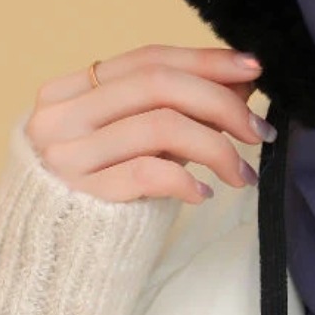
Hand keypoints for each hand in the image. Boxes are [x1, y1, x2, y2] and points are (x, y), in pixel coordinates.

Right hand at [24, 45, 270, 204]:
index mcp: (70, 89)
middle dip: (221, 102)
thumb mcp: (141, 136)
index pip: (150, 58)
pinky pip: (148, 172)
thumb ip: (182, 105)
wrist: (56, 255)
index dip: (206, 60)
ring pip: (161, 125)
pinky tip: (204, 193)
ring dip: (217, 147)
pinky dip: (186, 179)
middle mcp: (60, 116)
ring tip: (244, 173)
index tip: (253, 68)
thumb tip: (244, 80)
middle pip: (158, 85)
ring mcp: (65, 156)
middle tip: (259, 130)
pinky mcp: (80, 196)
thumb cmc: (105, 185)